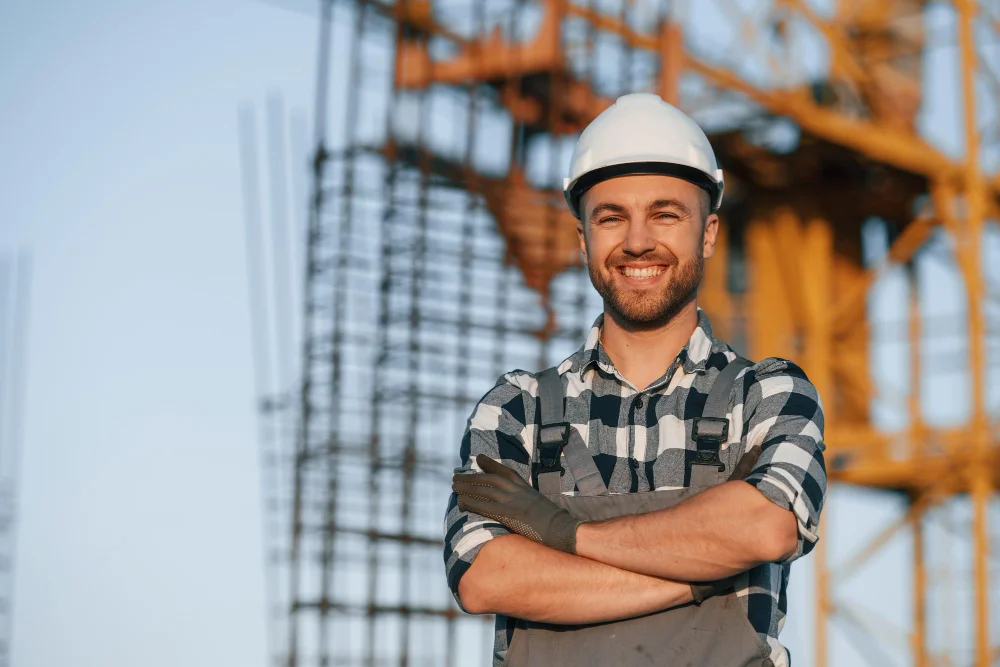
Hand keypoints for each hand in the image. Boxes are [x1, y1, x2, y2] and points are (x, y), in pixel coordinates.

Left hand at [452, 454, 581, 553]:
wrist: (563, 529)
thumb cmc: (554, 522)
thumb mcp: (538, 504)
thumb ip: (525, 500)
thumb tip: (515, 504)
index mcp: (525, 487)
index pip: (505, 471)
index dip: (491, 464)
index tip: (479, 459)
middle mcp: (518, 490)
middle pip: (490, 478)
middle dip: (472, 477)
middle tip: (457, 477)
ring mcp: (513, 501)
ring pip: (484, 489)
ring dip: (467, 487)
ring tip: (454, 487)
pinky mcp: (508, 513)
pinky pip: (485, 506)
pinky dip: (471, 502)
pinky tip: (461, 502)